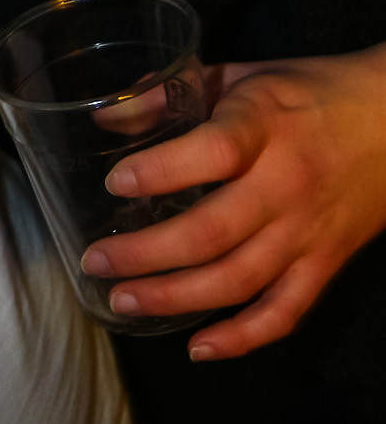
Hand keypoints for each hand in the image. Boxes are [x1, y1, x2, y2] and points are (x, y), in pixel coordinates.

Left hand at [79, 45, 385, 359]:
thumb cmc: (310, 92)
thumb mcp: (243, 75)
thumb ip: (173, 93)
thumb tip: (105, 117)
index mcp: (265, 125)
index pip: (214, 153)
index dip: (160, 171)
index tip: (115, 183)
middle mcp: (287, 185)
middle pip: (213, 232)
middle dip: (146, 254)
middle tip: (96, 261)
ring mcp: (308, 232)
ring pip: (238, 280)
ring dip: (175, 299)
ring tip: (122, 302)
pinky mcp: (326, 265)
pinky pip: (284, 313)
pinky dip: (242, 338)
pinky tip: (196, 348)